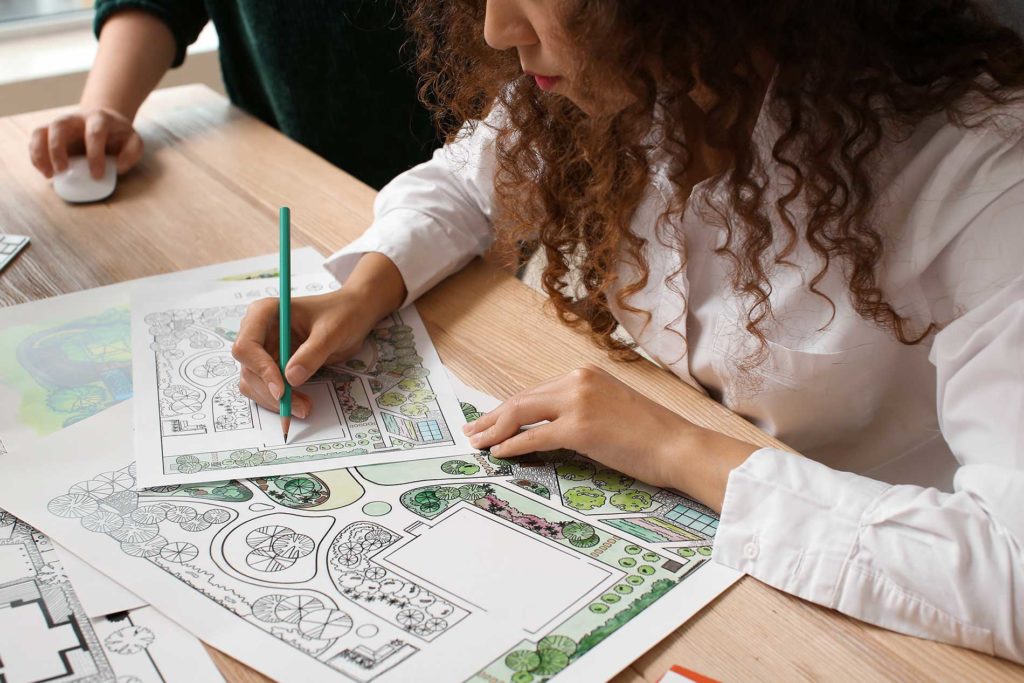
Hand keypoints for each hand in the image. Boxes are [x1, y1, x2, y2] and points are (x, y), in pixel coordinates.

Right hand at [29, 107, 142, 178]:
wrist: (103, 121)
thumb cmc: (119, 135)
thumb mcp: (133, 141)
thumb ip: (132, 153)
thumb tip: (118, 168)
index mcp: (99, 119)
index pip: (94, 133)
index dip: (95, 155)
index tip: (97, 176)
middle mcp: (75, 118)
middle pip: (59, 126)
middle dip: (58, 149)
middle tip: (63, 171)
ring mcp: (60, 124)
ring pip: (41, 131)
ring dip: (40, 153)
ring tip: (49, 175)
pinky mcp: (49, 133)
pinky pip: (36, 140)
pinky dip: (36, 156)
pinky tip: (45, 172)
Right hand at [231, 289, 377, 418]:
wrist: (352, 315)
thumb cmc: (341, 314)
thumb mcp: (332, 331)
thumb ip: (313, 352)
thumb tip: (291, 378)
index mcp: (264, 313)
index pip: (246, 346)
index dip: (260, 369)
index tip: (282, 390)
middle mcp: (258, 331)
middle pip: (249, 369)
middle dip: (271, 392)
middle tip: (300, 407)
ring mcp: (263, 349)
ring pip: (254, 383)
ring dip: (275, 400)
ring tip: (305, 407)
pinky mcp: (272, 365)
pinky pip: (265, 388)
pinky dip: (279, 400)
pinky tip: (300, 403)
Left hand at [462, 366, 758, 510]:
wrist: (680, 446)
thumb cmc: (652, 436)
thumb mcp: (612, 410)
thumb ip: (581, 410)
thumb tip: (551, 428)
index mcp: (585, 375)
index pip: (536, 392)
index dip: (508, 408)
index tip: (490, 420)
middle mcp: (579, 381)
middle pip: (522, 399)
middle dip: (492, 417)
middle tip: (472, 431)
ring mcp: (578, 402)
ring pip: (522, 414)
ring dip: (495, 430)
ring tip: (478, 443)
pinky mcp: (580, 427)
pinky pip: (535, 437)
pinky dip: (513, 446)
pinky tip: (499, 454)